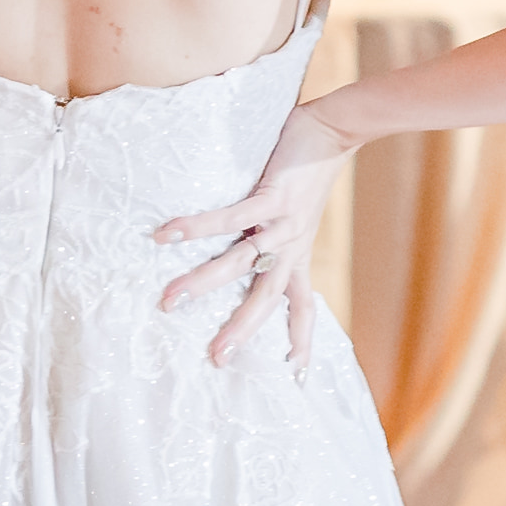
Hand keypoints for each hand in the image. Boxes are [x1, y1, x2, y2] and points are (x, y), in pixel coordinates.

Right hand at [155, 99, 359, 364]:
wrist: (337, 131)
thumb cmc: (310, 170)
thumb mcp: (298, 214)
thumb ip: (274, 233)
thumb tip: (247, 244)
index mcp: (298, 255)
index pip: (302, 307)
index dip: (301, 340)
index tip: (296, 374)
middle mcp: (291, 246)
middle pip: (265, 298)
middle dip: (240, 330)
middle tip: (215, 359)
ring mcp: (282, 223)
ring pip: (239, 263)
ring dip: (202, 282)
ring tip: (169, 301)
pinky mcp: (272, 197)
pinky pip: (229, 218)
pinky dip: (197, 227)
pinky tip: (167, 234)